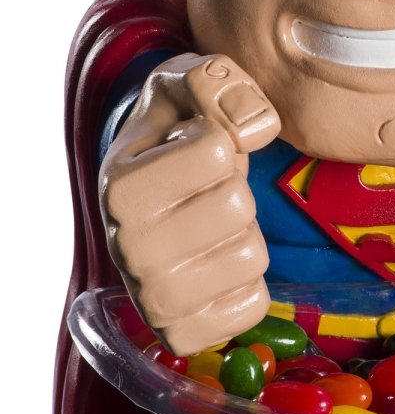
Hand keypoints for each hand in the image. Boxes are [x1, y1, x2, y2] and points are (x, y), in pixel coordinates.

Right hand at [99, 54, 280, 354]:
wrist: (157, 194)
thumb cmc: (176, 134)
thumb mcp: (188, 85)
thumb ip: (219, 82)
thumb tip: (256, 128)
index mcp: (120, 184)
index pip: (217, 151)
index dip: (224, 141)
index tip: (199, 150)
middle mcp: (125, 245)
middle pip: (236, 206)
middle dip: (238, 189)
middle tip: (210, 191)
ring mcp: (150, 295)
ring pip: (250, 257)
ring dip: (245, 235)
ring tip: (213, 227)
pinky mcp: (181, 332)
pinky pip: (253, 304)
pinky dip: (249, 282)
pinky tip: (218, 265)